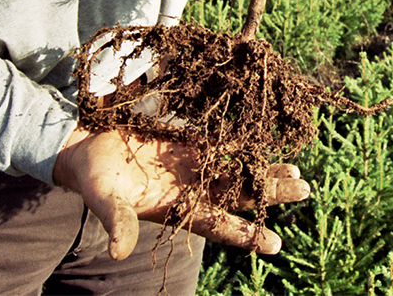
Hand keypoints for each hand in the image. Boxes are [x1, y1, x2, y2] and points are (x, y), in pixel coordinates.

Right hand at [53, 127, 309, 259]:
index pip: (218, 225)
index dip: (245, 234)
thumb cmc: (93, 178)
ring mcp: (194, 168)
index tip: (275, 244)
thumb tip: (117, 252)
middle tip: (305, 190)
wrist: (86, 148)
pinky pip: (225, 146)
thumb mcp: (103, 199)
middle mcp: (191, 191)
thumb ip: (115, 221)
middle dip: (271, 194)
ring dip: (266, 172)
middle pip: (239, 196)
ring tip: (298, 173)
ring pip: (238, 172)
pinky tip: (270, 141)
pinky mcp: (189, 145)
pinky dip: (246, 144)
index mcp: (176, 209)